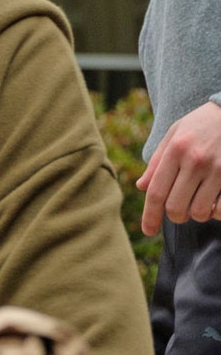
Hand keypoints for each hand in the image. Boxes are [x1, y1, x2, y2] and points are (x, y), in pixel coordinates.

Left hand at [138, 101, 220, 235]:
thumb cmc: (202, 124)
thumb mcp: (175, 134)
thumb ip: (158, 161)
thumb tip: (141, 187)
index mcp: (176, 150)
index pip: (156, 192)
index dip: (149, 216)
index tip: (148, 230)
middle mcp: (196, 160)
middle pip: (175, 207)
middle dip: (174, 216)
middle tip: (177, 212)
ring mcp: (219, 168)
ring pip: (199, 211)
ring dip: (196, 214)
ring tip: (198, 203)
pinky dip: (216, 212)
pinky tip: (214, 203)